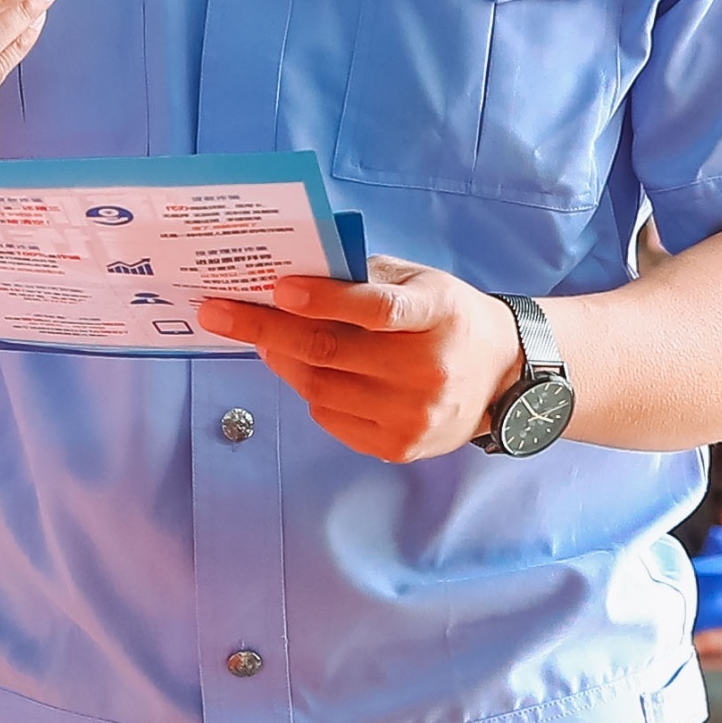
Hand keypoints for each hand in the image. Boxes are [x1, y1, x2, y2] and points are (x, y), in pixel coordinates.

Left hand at [192, 261, 520, 462]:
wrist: (503, 377)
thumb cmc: (447, 318)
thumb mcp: (420, 282)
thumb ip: (363, 277)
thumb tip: (290, 276)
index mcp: (438, 316)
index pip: (374, 308)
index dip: (322, 299)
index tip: (275, 287)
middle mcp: (428, 370)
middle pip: (329, 351)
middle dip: (264, 329)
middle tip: (218, 312)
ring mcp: (413, 415)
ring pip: (319, 387)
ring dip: (279, 359)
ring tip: (260, 338)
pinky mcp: (399, 446)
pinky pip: (329, 417)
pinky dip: (306, 389)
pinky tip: (302, 368)